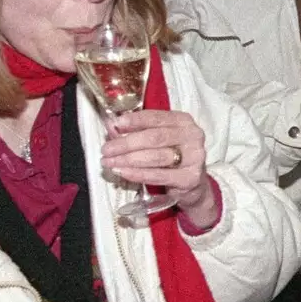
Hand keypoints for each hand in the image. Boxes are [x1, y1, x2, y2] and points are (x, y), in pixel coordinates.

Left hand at [100, 109, 217, 227]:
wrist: (193, 184)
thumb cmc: (172, 156)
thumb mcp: (159, 139)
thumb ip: (138, 131)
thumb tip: (111, 126)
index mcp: (184, 121)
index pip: (157, 117)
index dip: (135, 120)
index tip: (115, 124)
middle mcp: (193, 136)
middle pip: (155, 138)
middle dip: (126, 144)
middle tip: (106, 149)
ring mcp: (194, 158)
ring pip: (156, 157)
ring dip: (128, 160)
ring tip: (109, 162)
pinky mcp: (190, 178)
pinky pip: (158, 175)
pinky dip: (137, 174)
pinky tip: (122, 172)